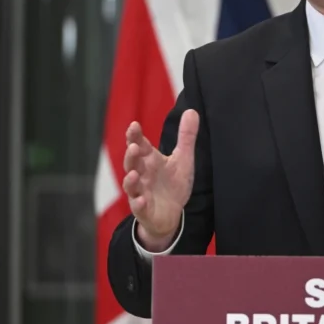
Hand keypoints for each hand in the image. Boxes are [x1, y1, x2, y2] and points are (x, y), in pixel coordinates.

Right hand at [122, 109, 198, 251]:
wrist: (171, 214)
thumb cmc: (173, 184)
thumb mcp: (183, 159)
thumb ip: (186, 136)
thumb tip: (192, 110)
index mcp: (150, 161)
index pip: (140, 145)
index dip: (135, 136)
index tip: (134, 125)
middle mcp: (142, 175)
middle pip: (132, 164)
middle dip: (131, 156)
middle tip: (133, 146)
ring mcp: (140, 193)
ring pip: (131, 186)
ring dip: (131, 180)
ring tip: (134, 174)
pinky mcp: (144, 210)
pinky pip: (139, 207)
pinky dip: (139, 204)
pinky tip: (142, 201)